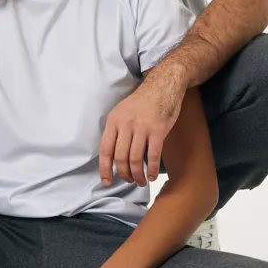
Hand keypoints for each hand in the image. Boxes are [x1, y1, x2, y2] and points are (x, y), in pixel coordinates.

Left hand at [99, 65, 186, 186]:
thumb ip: (117, 131)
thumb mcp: (122, 112)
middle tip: (129, 180)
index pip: (105, 150)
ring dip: (137, 175)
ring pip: (135, 159)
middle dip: (124, 174)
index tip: (106, 181)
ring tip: (140, 181)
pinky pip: (153, 155)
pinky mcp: (158, 130)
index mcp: (114, 120)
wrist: (162, 86)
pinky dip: (151, 169)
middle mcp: (126, 124)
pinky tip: (152, 176)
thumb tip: (113, 156)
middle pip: (120, 157)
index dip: (104, 169)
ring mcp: (142, 127)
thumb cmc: (142, 102)